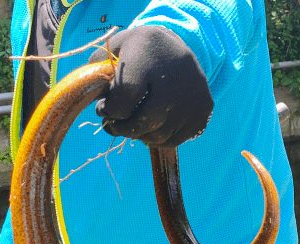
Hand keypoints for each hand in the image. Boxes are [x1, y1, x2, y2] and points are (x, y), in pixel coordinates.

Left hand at [88, 25, 213, 146]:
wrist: (174, 47)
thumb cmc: (137, 52)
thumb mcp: (114, 50)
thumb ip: (97, 73)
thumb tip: (95, 102)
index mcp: (147, 58)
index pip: (122, 101)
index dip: (107, 111)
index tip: (103, 108)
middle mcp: (174, 79)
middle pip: (142, 123)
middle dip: (122, 128)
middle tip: (114, 125)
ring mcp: (192, 97)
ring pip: (157, 136)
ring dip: (139, 135)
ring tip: (132, 124)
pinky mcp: (203, 110)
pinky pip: (174, 140)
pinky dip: (157, 138)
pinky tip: (151, 125)